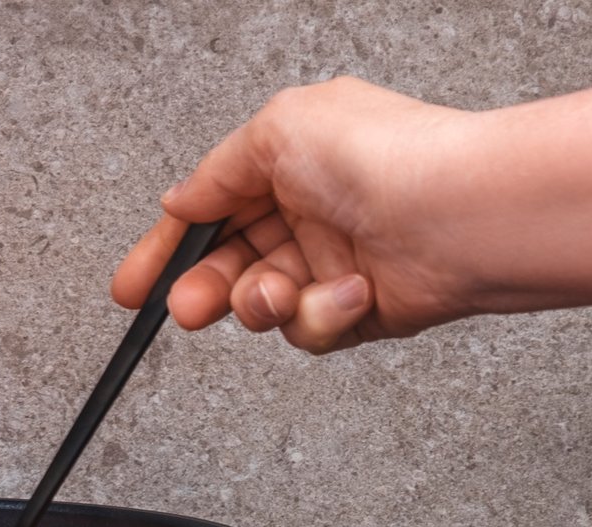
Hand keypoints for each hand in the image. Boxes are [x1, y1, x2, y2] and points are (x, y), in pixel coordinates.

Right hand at [112, 77, 478, 354]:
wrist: (460, 216)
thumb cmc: (382, 157)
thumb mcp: (273, 131)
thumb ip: (215, 173)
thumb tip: (180, 199)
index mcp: (286, 165)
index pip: (207, 213)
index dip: (164, 252)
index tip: (131, 289)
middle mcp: (308, 213)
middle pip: (225, 268)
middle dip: (201, 292)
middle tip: (186, 308)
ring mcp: (331, 263)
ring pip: (261, 307)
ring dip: (262, 305)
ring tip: (277, 294)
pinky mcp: (357, 309)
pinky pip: (310, 330)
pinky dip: (322, 316)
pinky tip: (351, 291)